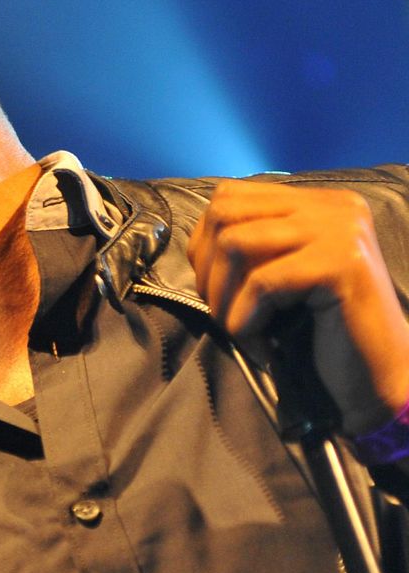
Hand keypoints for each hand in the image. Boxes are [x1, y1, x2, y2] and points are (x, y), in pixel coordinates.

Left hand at [187, 179, 408, 435]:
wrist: (377, 376)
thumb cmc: (322, 331)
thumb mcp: (282, 274)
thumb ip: (253, 246)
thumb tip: (195, 243)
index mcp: (319, 202)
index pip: (231, 195)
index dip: (203, 242)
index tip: (208, 285)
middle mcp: (334, 205)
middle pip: (226, 214)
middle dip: (206, 268)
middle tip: (218, 310)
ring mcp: (342, 230)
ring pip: (236, 244)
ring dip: (221, 295)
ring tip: (236, 328)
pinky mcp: (343, 263)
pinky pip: (263, 282)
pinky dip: (246, 318)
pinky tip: (259, 343)